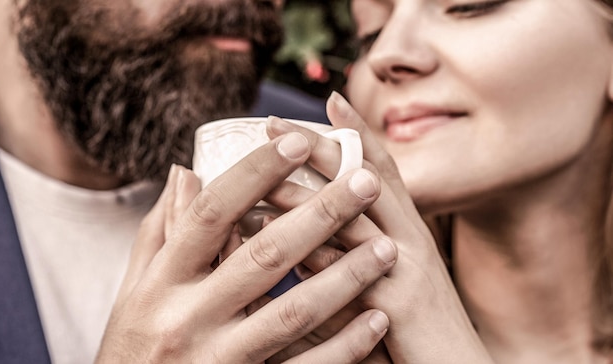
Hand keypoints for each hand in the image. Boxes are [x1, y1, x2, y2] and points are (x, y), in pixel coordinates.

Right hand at [96, 132, 396, 362]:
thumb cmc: (134, 347)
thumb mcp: (135, 290)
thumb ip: (162, 232)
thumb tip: (185, 171)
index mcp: (161, 282)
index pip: (212, 213)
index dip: (256, 172)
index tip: (299, 140)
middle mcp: (187, 317)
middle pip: (263, 254)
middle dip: (320, 214)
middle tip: (366, 182)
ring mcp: (217, 358)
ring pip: (291, 310)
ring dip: (345, 276)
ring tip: (387, 247)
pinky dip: (344, 346)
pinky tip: (377, 320)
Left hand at [265, 95, 493, 362]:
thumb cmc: (412, 334)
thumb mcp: (382, 287)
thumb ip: (345, 265)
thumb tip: (299, 252)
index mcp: (407, 231)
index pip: (381, 169)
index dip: (356, 132)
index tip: (327, 100)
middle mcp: (409, 238)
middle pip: (363, 177)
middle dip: (317, 146)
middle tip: (272, 123)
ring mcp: (403, 267)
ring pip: (349, 215)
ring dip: (298, 191)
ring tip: (257, 171)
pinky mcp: (395, 303)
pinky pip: (346, 269)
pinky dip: (306, 251)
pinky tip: (269, 237)